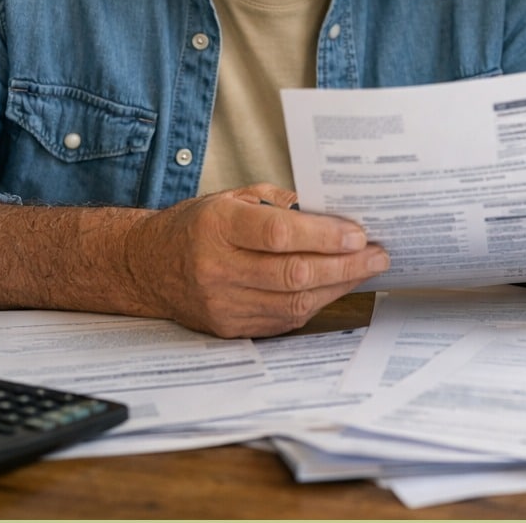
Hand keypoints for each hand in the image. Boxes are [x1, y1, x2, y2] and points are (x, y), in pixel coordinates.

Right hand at [124, 184, 388, 337]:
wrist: (147, 267)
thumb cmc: (197, 225)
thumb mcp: (232, 198)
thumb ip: (279, 203)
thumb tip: (331, 213)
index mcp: (218, 227)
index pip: (279, 234)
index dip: (323, 236)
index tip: (358, 233)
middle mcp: (217, 268)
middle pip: (293, 273)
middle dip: (344, 265)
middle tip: (378, 254)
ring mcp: (222, 303)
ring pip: (294, 302)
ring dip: (337, 287)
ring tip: (365, 270)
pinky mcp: (229, 327)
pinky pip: (284, 319)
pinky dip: (315, 303)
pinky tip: (335, 287)